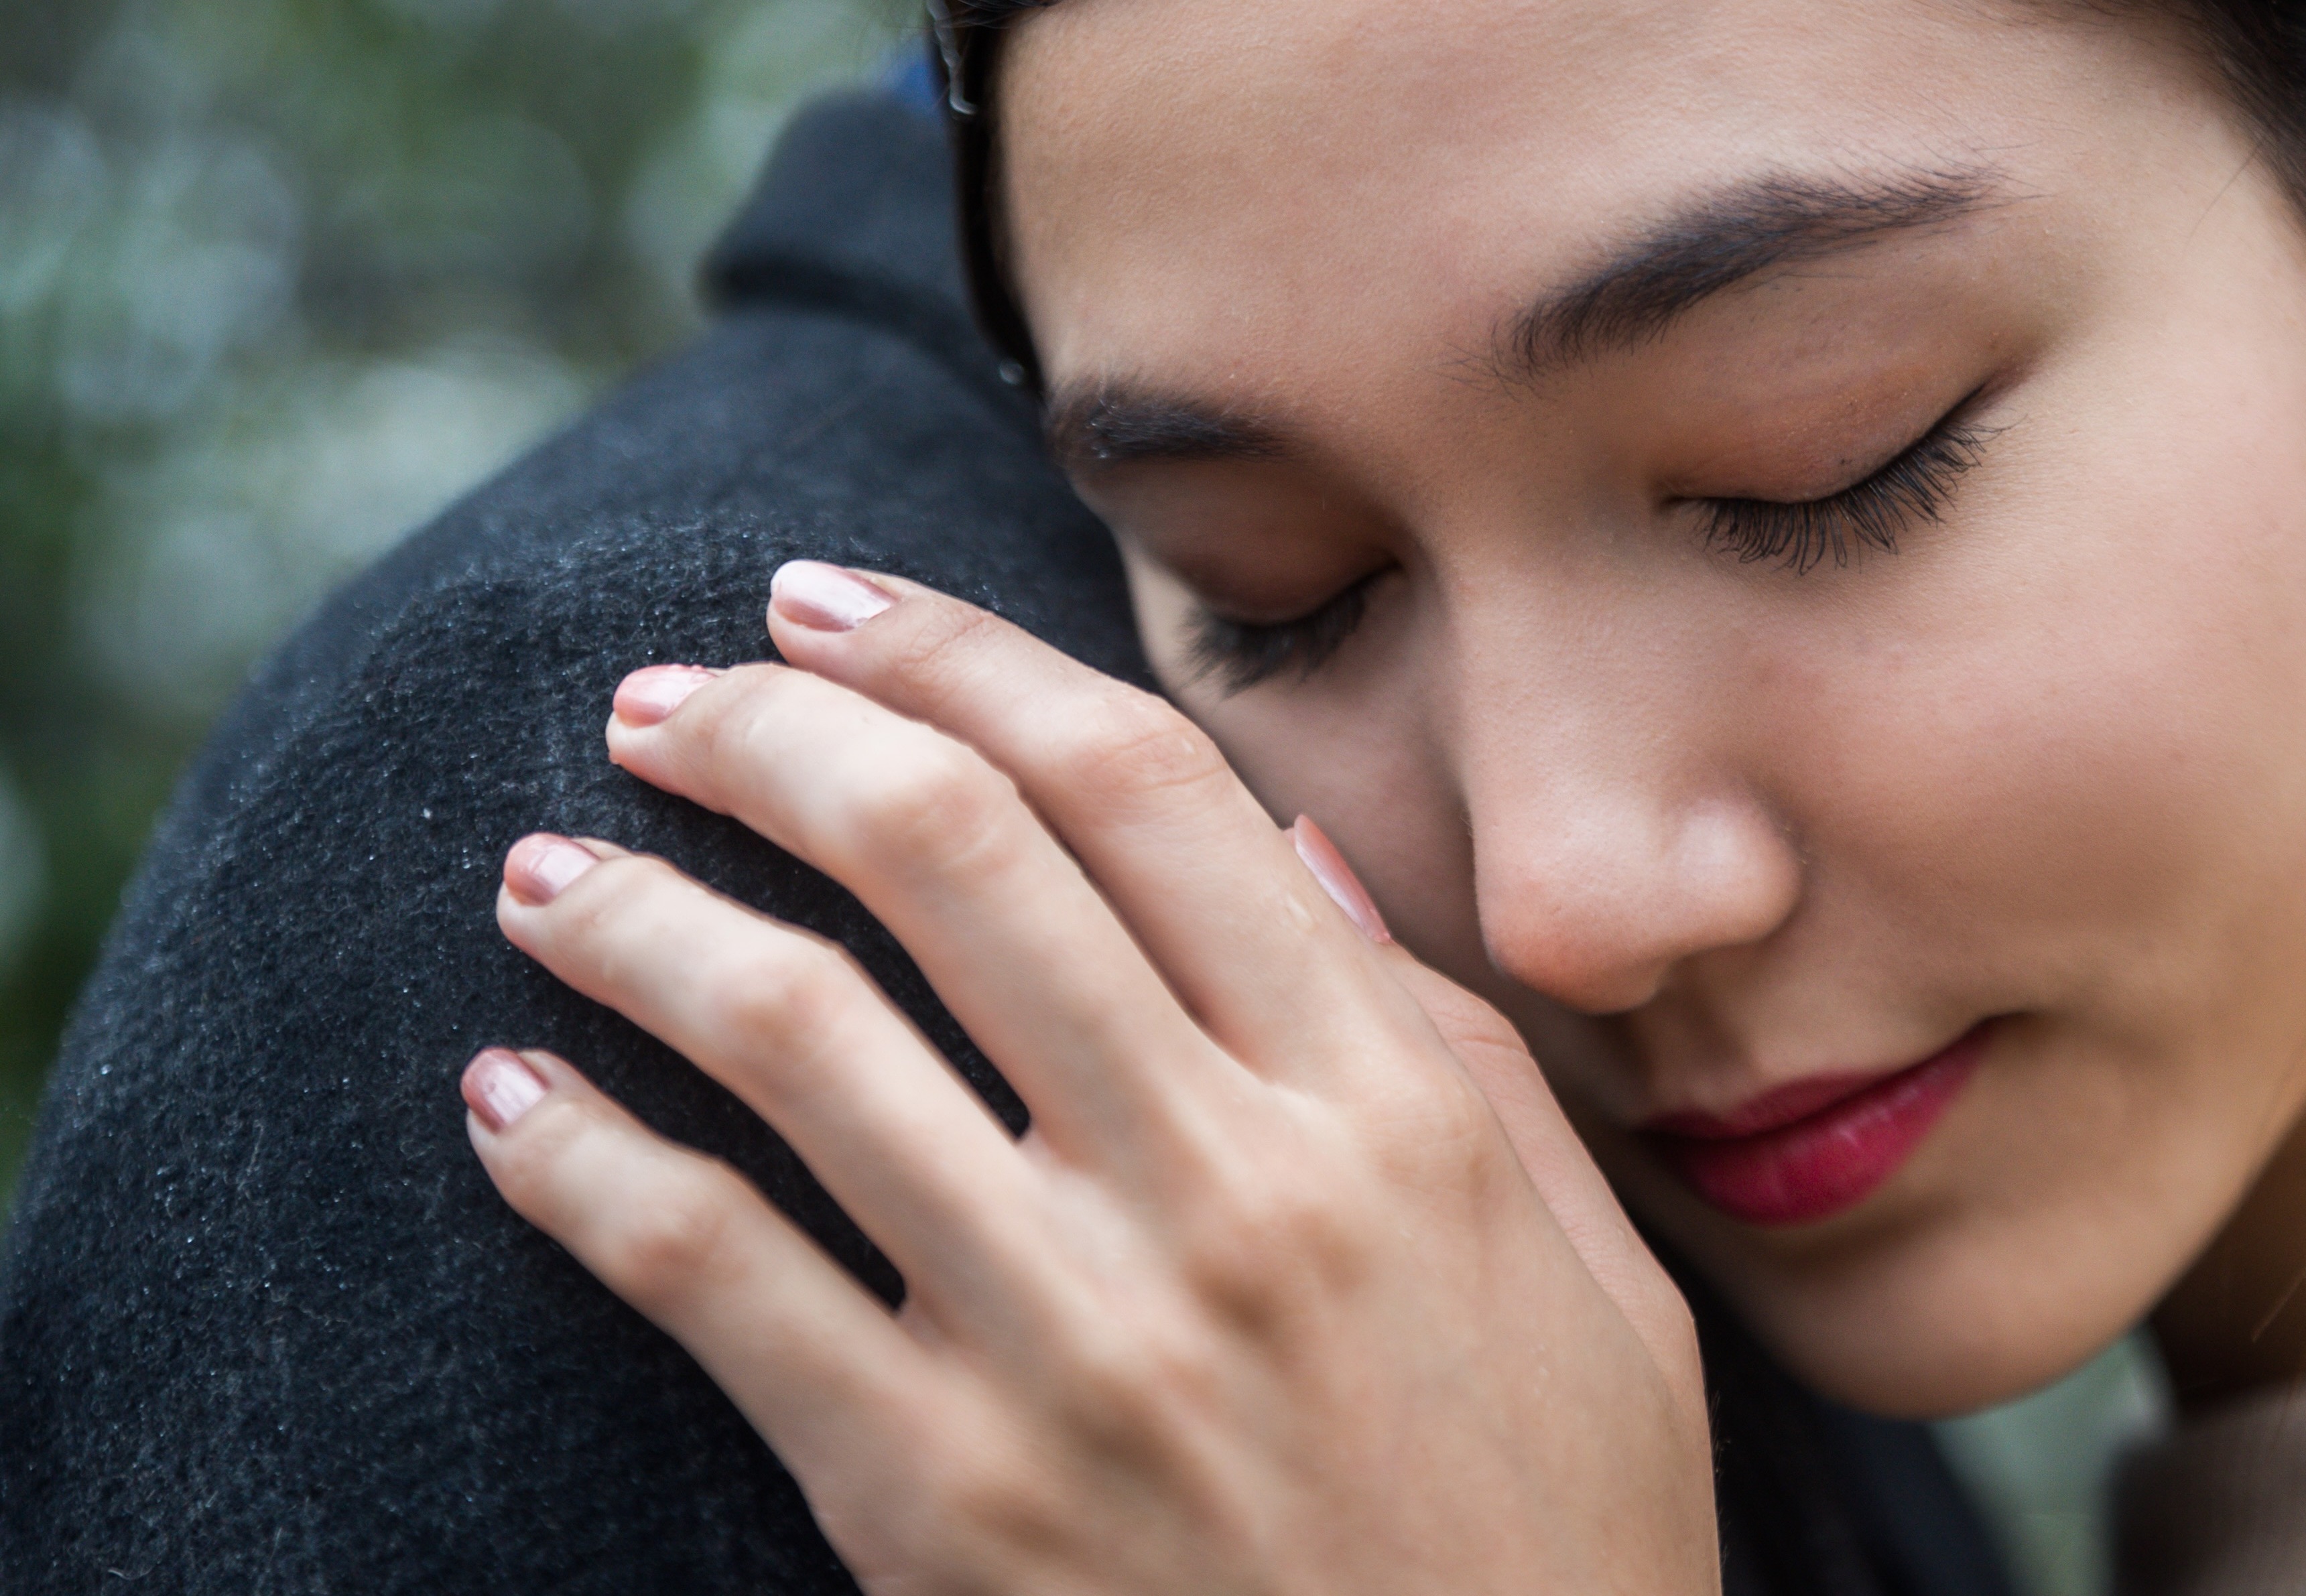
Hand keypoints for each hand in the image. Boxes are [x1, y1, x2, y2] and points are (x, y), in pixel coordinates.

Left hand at [458, 564, 1714, 1593]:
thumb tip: (1283, 861)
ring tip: (548, 872)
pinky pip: (707, 1275)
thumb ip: (1447, 1051)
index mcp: (1389, 1109)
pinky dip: (580, 1164)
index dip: (960, 655)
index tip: (830, 608)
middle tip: (663, 697)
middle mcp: (1228, 1189)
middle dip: (770, 731)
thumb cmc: (1556, 1528)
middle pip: (949, 853)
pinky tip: (511, 1099)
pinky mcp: (936, 1496)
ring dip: (636, 916)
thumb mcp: (1589, 1269)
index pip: (1139, 790)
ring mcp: (1074, 1341)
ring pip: (796, 1031)